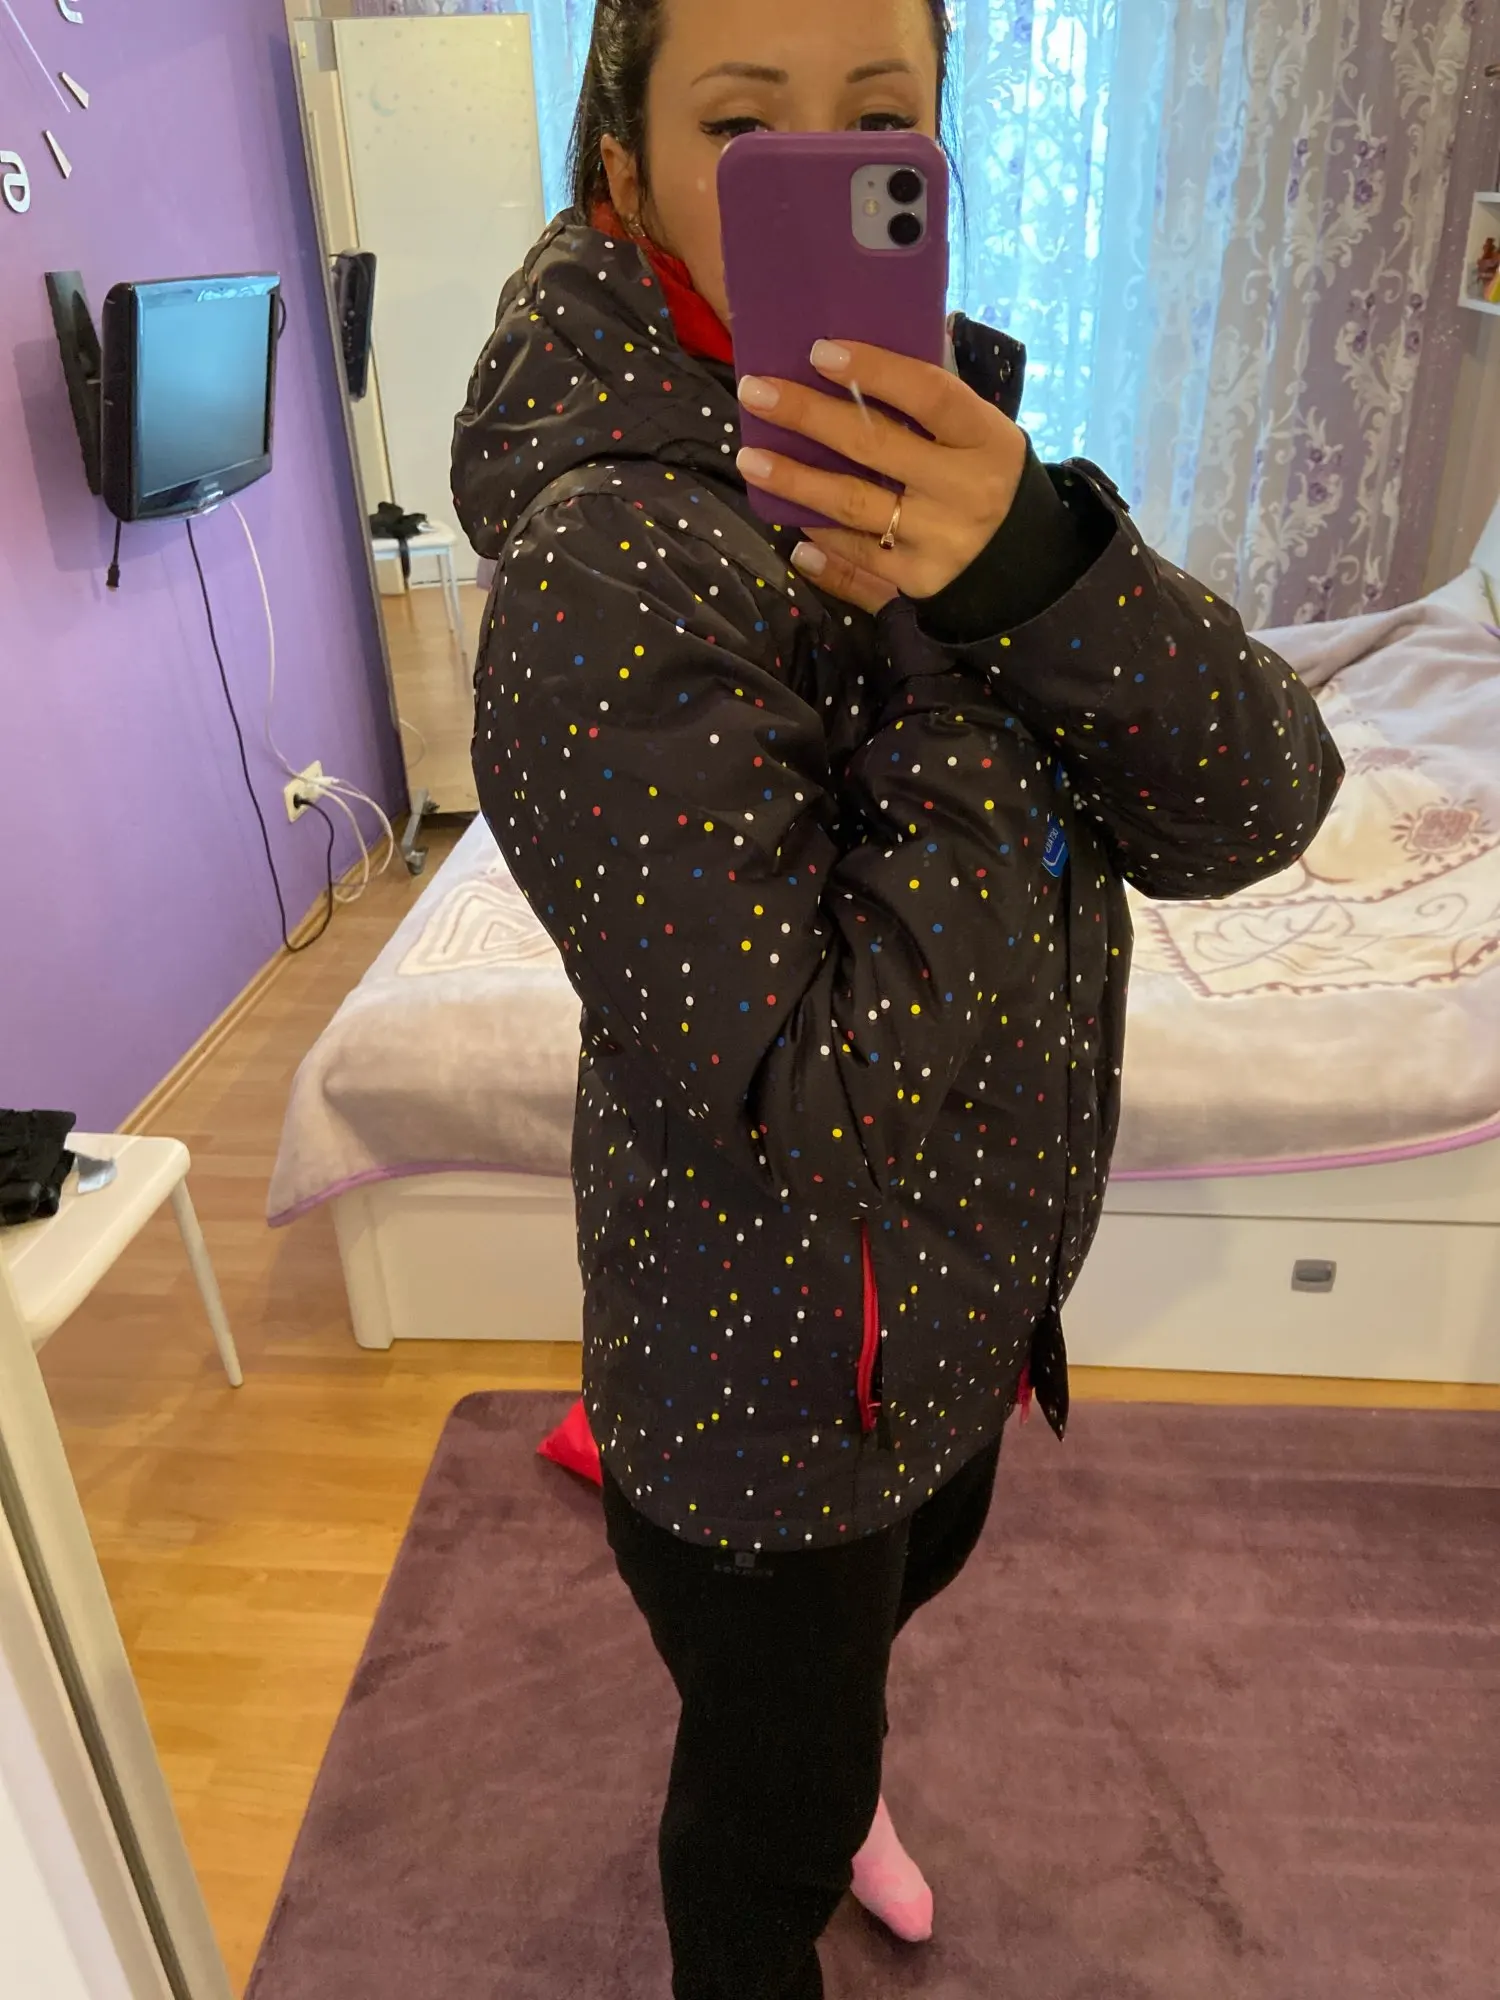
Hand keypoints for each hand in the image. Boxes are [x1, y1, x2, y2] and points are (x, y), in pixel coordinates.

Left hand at [735, 340, 1027, 615]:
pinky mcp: (920, 583)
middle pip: (875, 446)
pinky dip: (821, 541)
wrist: (1029, 571)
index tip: (820, 351)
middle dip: (809, 417)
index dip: (874, 370)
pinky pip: (857, 558)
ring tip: (752, 460)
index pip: (929, 394)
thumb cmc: (989, 481)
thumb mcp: (982, 437)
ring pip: (854, 506)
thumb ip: (934, 404)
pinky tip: (787, 520)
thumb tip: (860, 358)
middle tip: (755, 393)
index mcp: (986, 440)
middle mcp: (964, 490)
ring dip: (796, 481)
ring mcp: (941, 540)